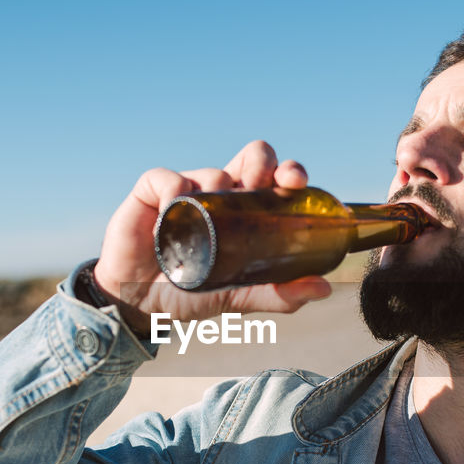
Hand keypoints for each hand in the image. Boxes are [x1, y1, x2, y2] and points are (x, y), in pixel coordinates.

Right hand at [94, 140, 332, 334]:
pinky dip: (174, 189)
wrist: (140, 305)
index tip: (295, 183)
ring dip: (217, 188)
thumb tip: (323, 288)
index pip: (275, 178)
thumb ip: (279, 294)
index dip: (288, 172)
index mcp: (246, 212)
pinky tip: (173, 210)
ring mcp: (187, 190)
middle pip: (253, 158)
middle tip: (263, 184)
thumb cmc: (191, 292)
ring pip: (213, 171)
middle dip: (263, 162)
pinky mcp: (152, 191)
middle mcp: (221, 195)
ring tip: (206, 220)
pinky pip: (167, 178)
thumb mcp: (239, 296)